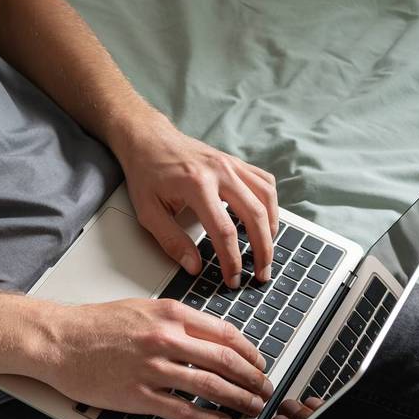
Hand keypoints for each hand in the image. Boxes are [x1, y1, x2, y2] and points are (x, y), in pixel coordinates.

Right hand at [37, 298, 273, 418]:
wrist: (59, 341)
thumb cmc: (96, 325)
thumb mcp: (143, 309)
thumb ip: (178, 321)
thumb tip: (211, 339)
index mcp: (170, 314)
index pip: (225, 334)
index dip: (249, 353)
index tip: (259, 364)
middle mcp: (165, 339)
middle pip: (225, 361)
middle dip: (252, 379)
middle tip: (265, 390)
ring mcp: (153, 369)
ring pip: (209, 386)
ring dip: (238, 400)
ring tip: (252, 408)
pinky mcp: (138, 396)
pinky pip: (183, 411)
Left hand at [112, 113, 278, 288]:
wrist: (148, 139)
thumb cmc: (146, 173)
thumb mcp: (148, 211)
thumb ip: (171, 241)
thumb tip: (194, 267)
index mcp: (196, 184)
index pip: (224, 230)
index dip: (232, 260)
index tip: (233, 278)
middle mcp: (220, 171)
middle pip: (255, 214)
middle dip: (262, 249)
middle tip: (261, 273)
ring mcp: (231, 164)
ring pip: (266, 197)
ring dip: (271, 227)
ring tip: (267, 251)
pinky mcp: (235, 162)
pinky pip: (264, 182)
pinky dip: (270, 204)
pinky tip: (265, 221)